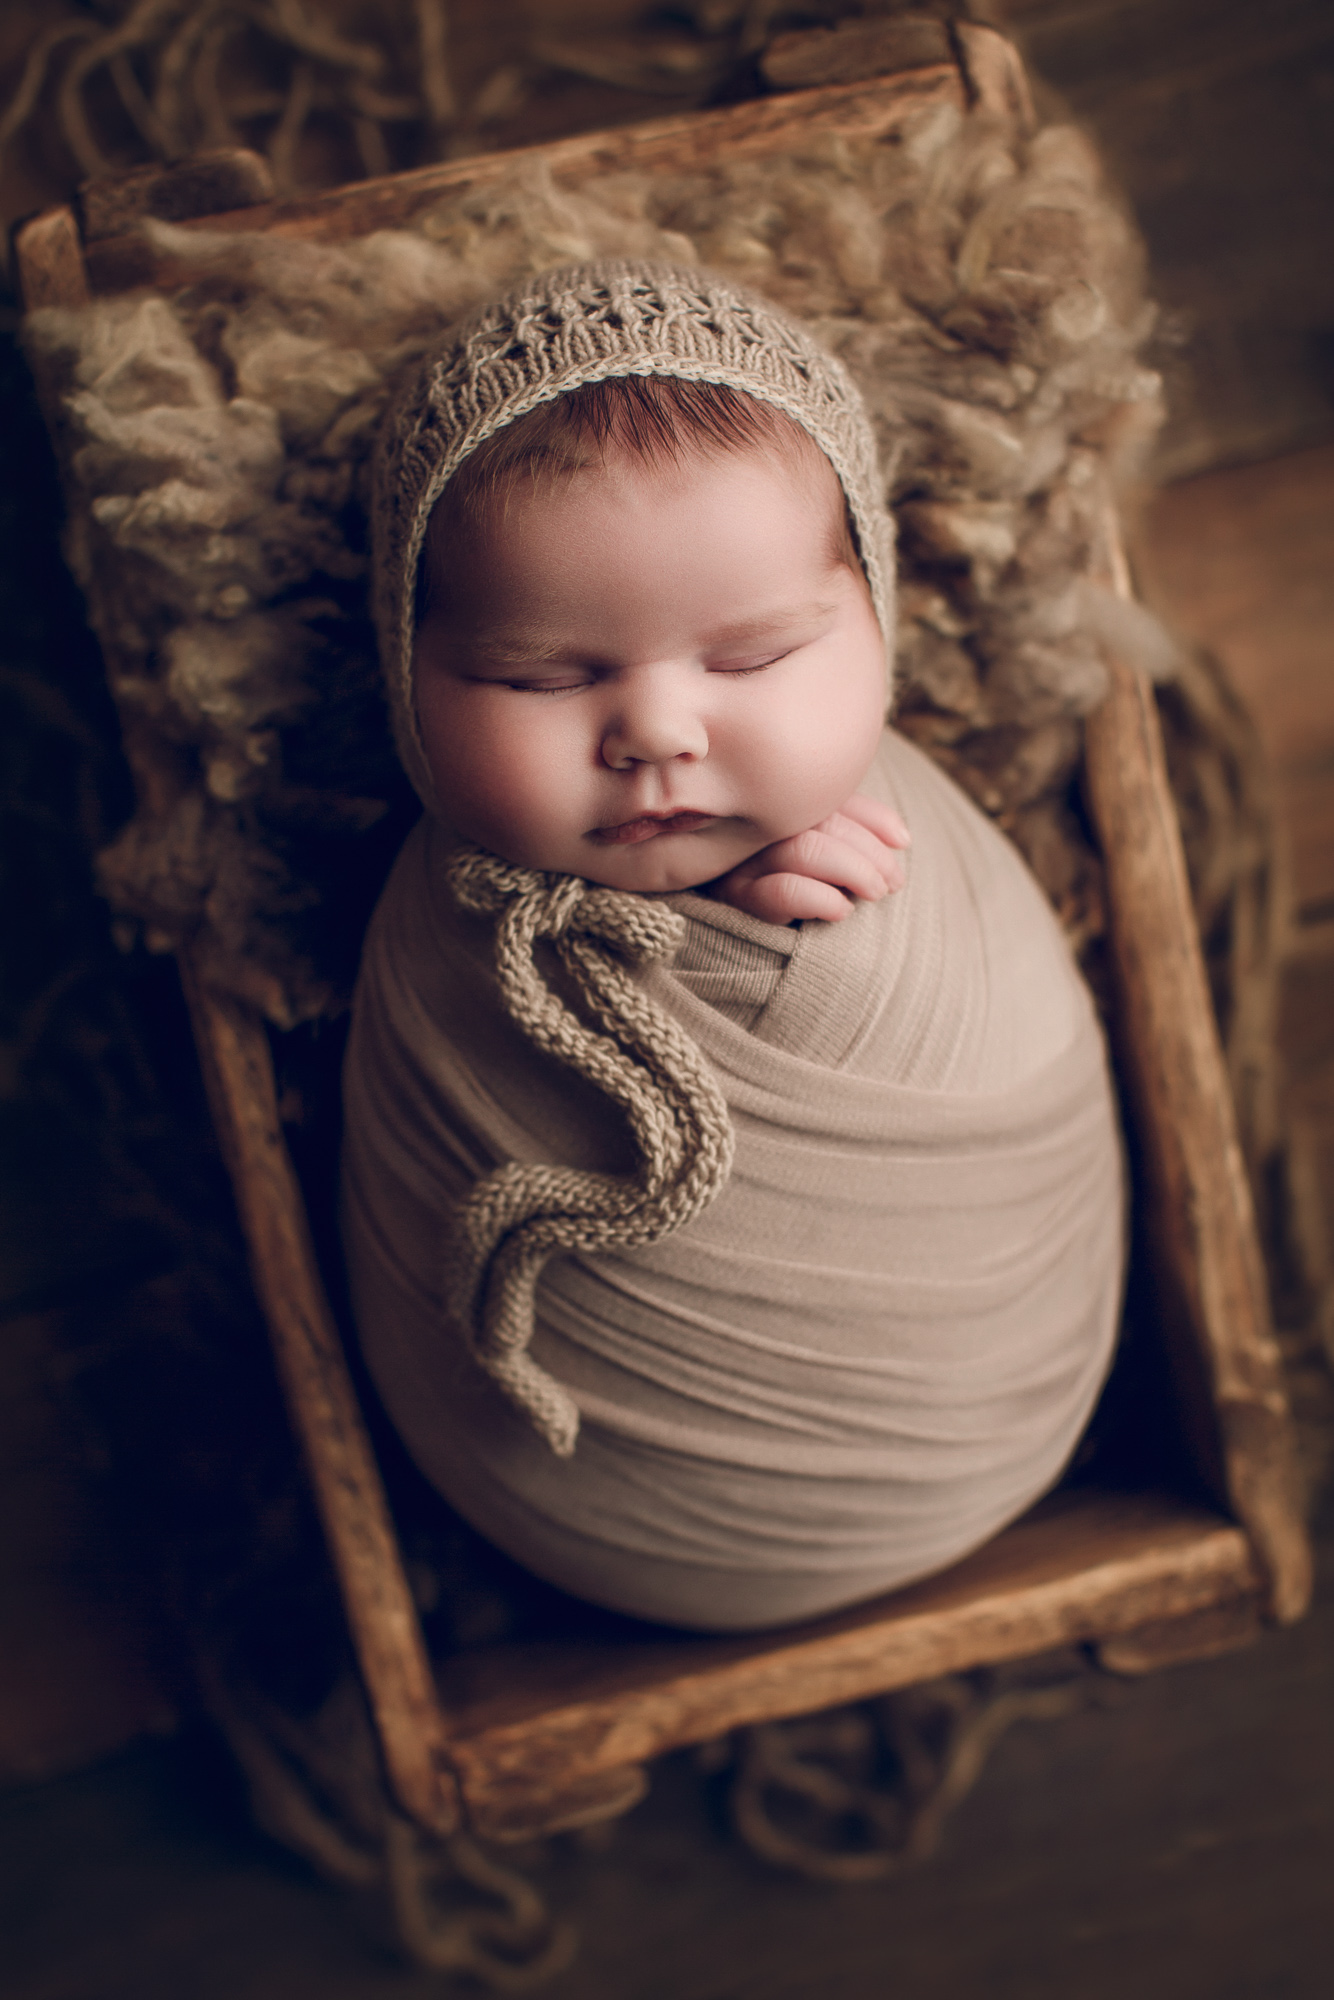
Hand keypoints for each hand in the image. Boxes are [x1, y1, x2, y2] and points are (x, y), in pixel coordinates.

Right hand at [708, 795, 910, 924]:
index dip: (873, 816)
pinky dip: (819, 897)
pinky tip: (842, 910)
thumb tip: (900, 838)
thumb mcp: (821, 864)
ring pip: (804, 848)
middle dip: (868, 850)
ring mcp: (744, 860)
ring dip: (852, 869)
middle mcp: (758, 826)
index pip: (832, 799)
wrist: (736, 942)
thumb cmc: (789, 896)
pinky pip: (781, 891)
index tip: (903, 841)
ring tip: (876, 893)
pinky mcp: (736, 901)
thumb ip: (852, 840)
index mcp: (778, 809)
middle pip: (821, 821)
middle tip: (892, 882)